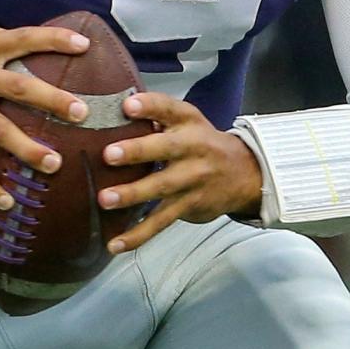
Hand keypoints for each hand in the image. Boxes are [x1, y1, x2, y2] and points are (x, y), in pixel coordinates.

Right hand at [0, 26, 91, 210]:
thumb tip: (50, 43)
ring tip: (54, 164)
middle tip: (81, 113)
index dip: (53, 40)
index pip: (22, 39)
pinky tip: (6, 201)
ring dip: (28, 149)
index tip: (84, 46)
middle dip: (52, 101)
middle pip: (18, 87)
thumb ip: (4, 44)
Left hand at [97, 91, 262, 253]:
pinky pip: (161, 221)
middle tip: (109, 154)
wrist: (244, 175)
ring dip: (133, 194)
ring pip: (161, 187)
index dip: (149, 106)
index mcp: (189, 122)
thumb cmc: (202, 143)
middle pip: (166, 148)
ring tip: (105, 200)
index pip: (169, 109)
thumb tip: (112, 110)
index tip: (128, 105)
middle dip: (137, 151)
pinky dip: (138, 234)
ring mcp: (192, 180)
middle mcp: (193, 149)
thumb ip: (157, 115)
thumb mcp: (188, 120)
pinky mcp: (187, 206)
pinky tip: (116, 244)